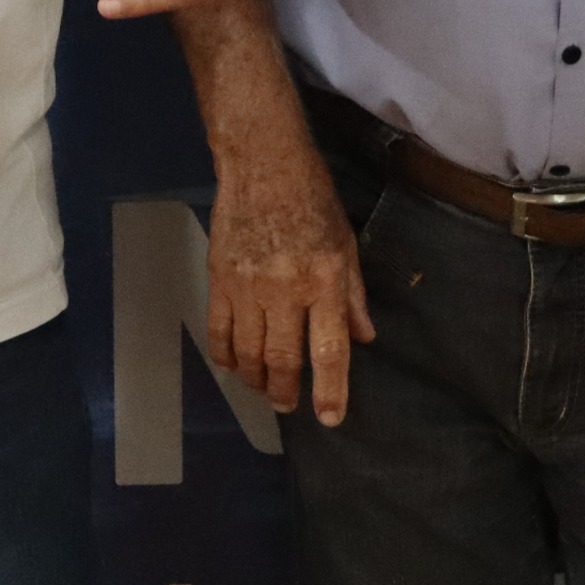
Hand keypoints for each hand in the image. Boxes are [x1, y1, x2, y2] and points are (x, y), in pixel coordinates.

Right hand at [204, 138, 375, 423]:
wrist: (262, 165)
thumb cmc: (313, 200)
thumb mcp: (345, 244)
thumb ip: (353, 295)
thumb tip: (364, 338)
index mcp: (324, 281)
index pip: (328, 349)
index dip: (330, 390)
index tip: (330, 418)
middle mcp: (286, 290)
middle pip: (283, 358)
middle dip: (285, 391)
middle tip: (287, 405)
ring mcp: (248, 287)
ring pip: (249, 351)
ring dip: (256, 378)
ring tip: (264, 388)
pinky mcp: (220, 279)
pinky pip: (219, 330)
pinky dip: (225, 355)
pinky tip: (233, 365)